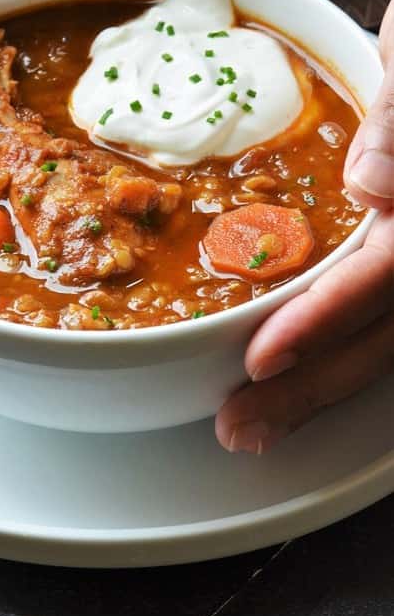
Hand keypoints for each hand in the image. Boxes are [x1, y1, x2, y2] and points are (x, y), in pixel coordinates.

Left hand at [217, 0, 393, 453]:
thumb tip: (374, 187)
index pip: (388, 273)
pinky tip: (281, 379)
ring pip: (378, 338)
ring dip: (315, 388)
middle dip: (310, 386)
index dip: (327, 320)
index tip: (262, 356)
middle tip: (237, 429)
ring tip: (249, 427)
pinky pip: (369, 315)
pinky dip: (324, 352)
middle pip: (382, 333)